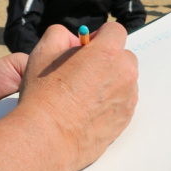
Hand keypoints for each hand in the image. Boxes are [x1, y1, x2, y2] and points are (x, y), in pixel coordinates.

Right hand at [17, 23, 137, 170]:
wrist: (47, 139)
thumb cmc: (44, 97)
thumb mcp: (43, 53)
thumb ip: (60, 35)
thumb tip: (73, 39)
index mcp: (107, 53)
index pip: (115, 31)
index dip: (99, 37)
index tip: (85, 48)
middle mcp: (124, 74)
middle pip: (123, 56)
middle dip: (107, 59)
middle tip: (82, 72)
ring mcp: (128, 98)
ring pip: (124, 80)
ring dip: (110, 81)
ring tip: (82, 95)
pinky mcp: (126, 119)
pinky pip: (123, 101)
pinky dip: (111, 101)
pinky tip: (88, 110)